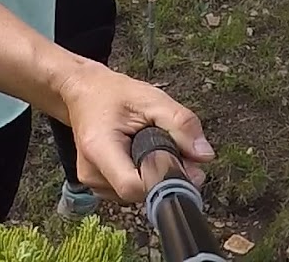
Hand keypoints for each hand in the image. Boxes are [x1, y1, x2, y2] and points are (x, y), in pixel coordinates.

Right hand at [58, 61, 214, 202]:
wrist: (83, 92)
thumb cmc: (113, 93)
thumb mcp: (152, 98)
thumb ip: (180, 123)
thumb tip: (204, 155)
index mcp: (99, 148)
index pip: (133, 186)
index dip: (163, 180)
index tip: (183, 164)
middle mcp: (91, 172)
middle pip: (138, 193)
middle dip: (163, 176)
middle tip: (174, 149)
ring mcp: (91, 182)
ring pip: (135, 194)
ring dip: (152, 176)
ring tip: (151, 146)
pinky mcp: (97, 185)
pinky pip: (128, 191)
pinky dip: (141, 176)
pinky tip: (139, 155)